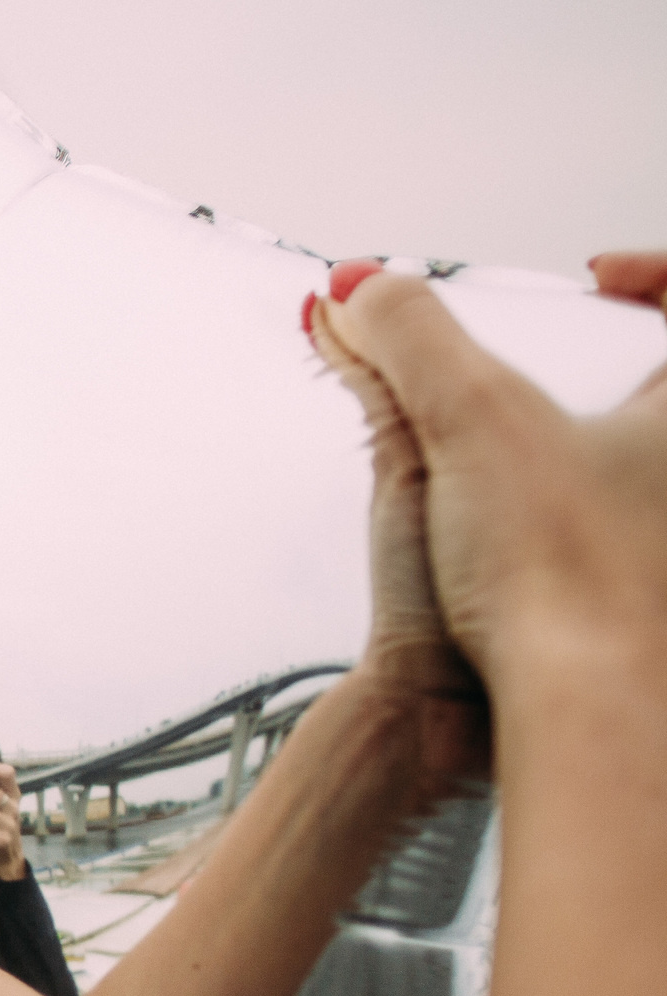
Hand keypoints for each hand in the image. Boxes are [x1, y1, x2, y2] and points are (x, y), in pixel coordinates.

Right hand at [308, 252, 666, 717]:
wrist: (584, 721)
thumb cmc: (565, 585)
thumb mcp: (467, 421)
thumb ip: (404, 339)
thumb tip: (358, 291)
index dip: (652, 273)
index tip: (594, 281)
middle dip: (614, 364)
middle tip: (563, 362)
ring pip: (650, 466)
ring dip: (598, 441)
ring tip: (527, 452)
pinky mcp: (651, 607)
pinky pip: (634, 534)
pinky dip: (587, 515)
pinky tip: (526, 537)